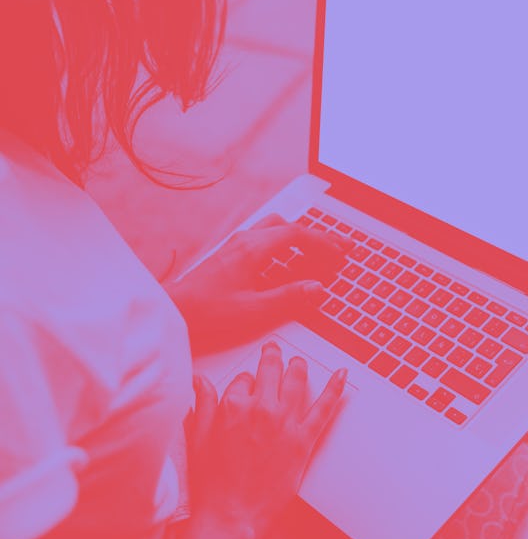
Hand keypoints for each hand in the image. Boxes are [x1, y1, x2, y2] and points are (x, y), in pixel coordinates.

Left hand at [166, 214, 351, 354]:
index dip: (323, 242)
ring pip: (276, 228)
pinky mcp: (231, 253)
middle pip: (290, 227)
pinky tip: (288, 256)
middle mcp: (245, 240)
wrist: (176, 310)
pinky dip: (285, 241)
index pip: (298, 235)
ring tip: (318, 248)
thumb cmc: (208, 310)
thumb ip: (289, 297)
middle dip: (317, 236)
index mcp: (254, 249)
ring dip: (300, 236)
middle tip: (338, 246)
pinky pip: (265, 236)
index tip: (340, 253)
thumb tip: (317, 287)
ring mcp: (237, 244)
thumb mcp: (254, 309)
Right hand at [183, 342, 346, 538]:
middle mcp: (261, 409)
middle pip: (271, 369)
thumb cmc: (212, 484)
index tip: (246, 387)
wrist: (232, 515)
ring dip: (298, 366)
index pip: (243, 378)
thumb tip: (199, 381)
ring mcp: (284, 423)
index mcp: (233, 406)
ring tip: (298, 362)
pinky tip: (341, 376)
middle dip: (272, 356)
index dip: (245, 382)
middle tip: (274, 351)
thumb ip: (202, 404)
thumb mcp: (198, 438)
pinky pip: (323, 408)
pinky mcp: (303, 440)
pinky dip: (335, 389)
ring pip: (296, 380)